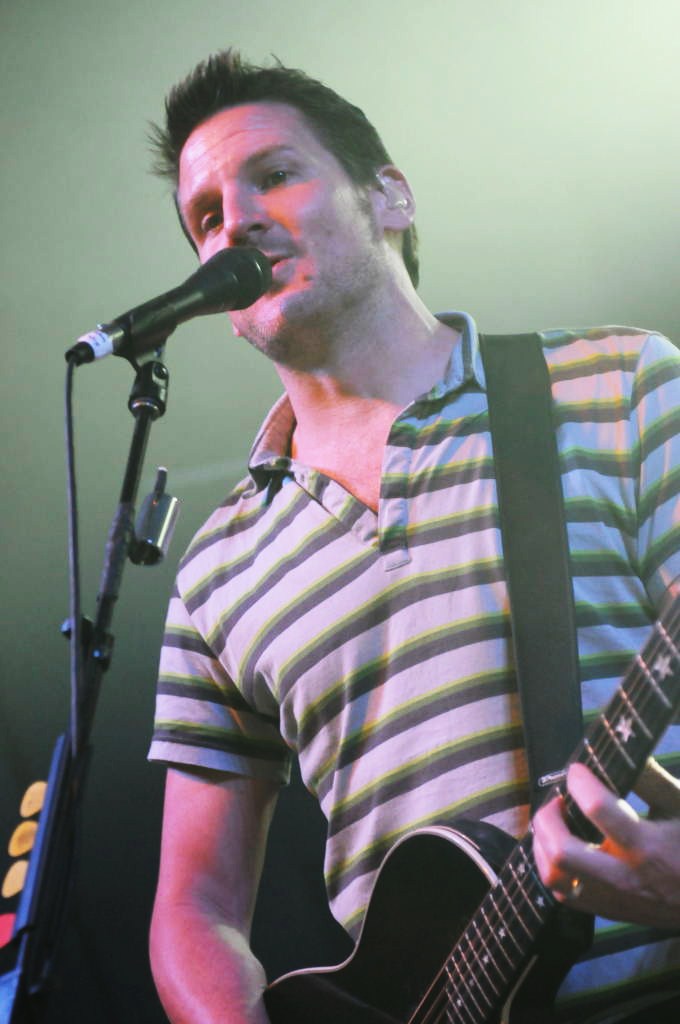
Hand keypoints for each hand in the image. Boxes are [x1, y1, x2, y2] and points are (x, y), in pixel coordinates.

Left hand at [532, 762, 679, 926]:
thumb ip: (651, 778)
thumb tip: (622, 747)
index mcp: (647, 846)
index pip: (597, 808)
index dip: (580, 781)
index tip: (577, 769)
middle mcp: (625, 877)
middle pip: (562, 851)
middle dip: (548, 817)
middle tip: (559, 799)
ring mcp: (612, 899)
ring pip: (553, 876)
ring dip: (543, 842)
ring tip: (554, 822)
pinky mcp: (605, 911)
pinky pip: (561, 893)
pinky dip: (551, 866)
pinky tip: (560, 846)